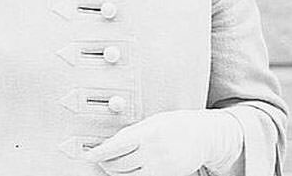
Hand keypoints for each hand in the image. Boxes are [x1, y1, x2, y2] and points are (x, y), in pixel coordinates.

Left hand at [85, 109, 242, 175]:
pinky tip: (125, 170)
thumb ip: (134, 131)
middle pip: (120, 163)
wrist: (203, 136)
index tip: (88, 155)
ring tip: (110, 164)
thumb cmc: (176, 124)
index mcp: (149, 132)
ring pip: (128, 174)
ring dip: (115, 171)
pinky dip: (129, 175)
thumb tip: (112, 142)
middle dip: (106, 162)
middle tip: (97, 158)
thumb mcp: (154, 121)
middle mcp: (154, 150)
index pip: (119, 144)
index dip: (101, 151)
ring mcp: (160, 166)